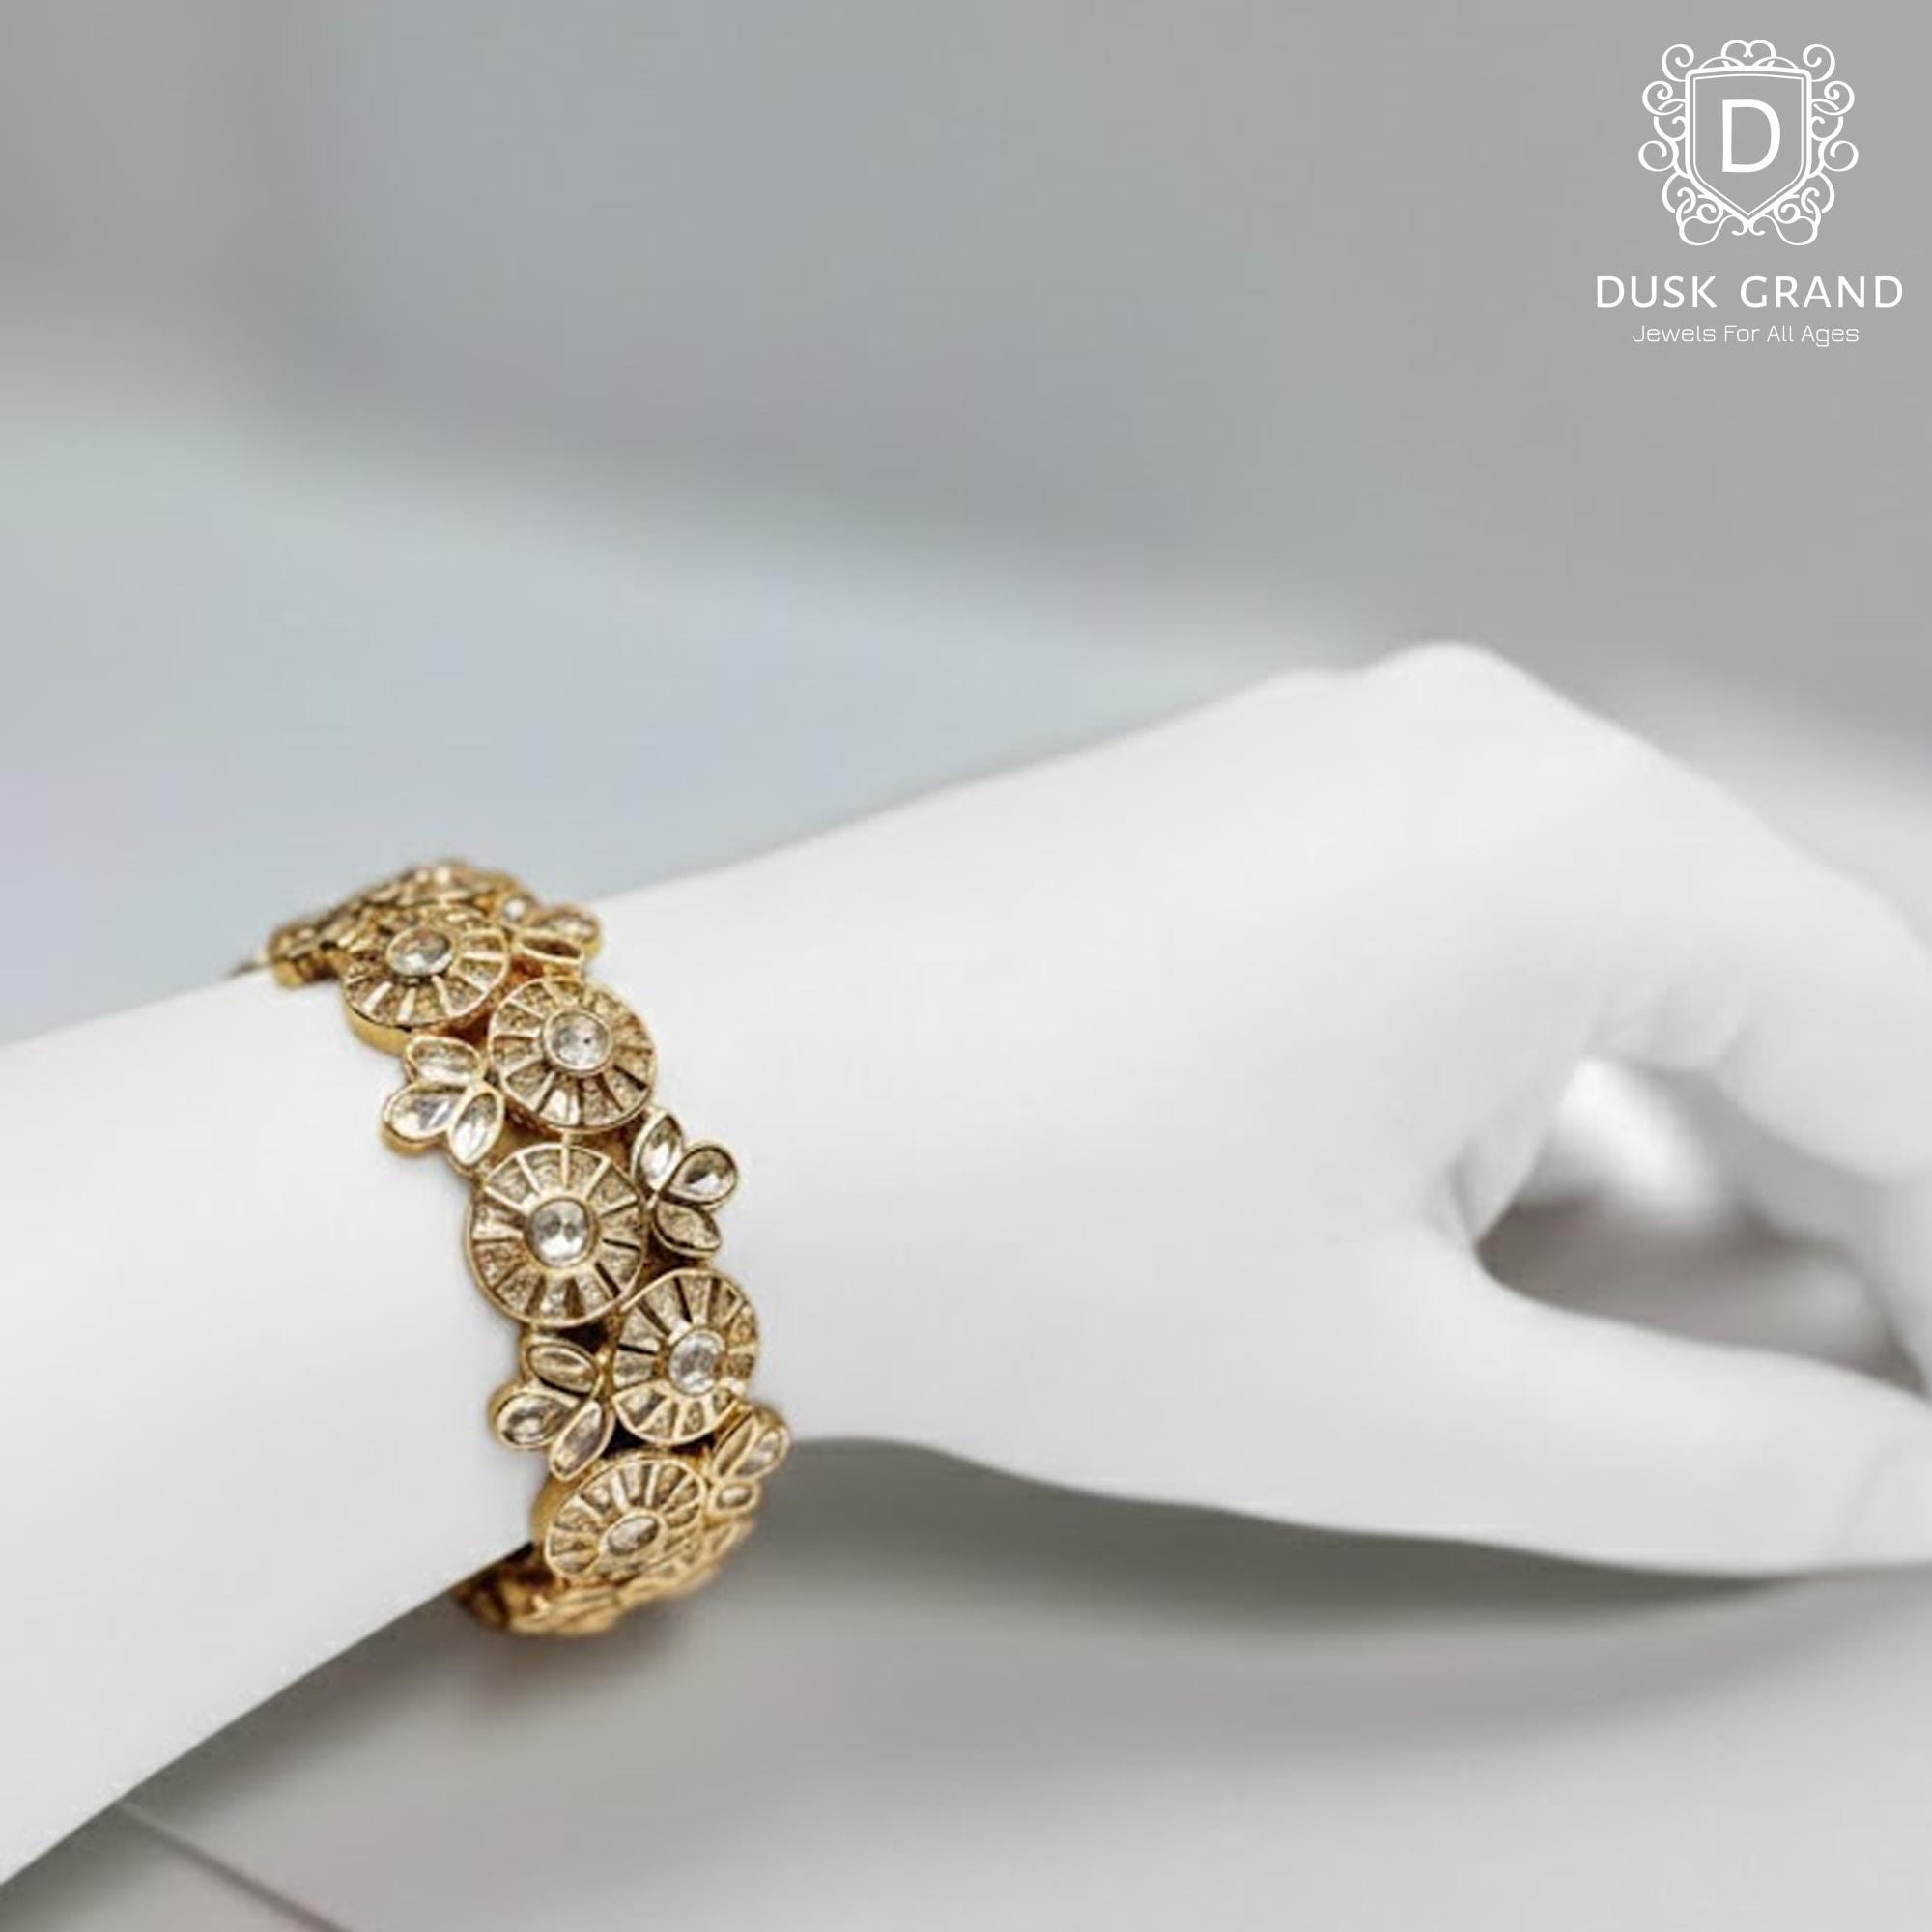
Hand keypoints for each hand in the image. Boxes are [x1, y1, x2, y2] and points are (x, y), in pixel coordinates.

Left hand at [629, 645, 1931, 1571]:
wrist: (700, 1120)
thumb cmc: (1024, 1237)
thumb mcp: (1405, 1396)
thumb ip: (1711, 1455)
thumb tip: (1896, 1471)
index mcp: (1562, 838)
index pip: (1892, 1037)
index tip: (1927, 1381)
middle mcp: (1466, 734)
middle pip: (1756, 969)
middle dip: (1824, 1177)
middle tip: (1830, 1361)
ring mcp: (1336, 742)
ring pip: (1604, 938)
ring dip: (1658, 1119)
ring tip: (1613, 1294)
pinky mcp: (1240, 788)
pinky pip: (1459, 908)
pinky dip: (1509, 1052)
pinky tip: (1429, 1179)